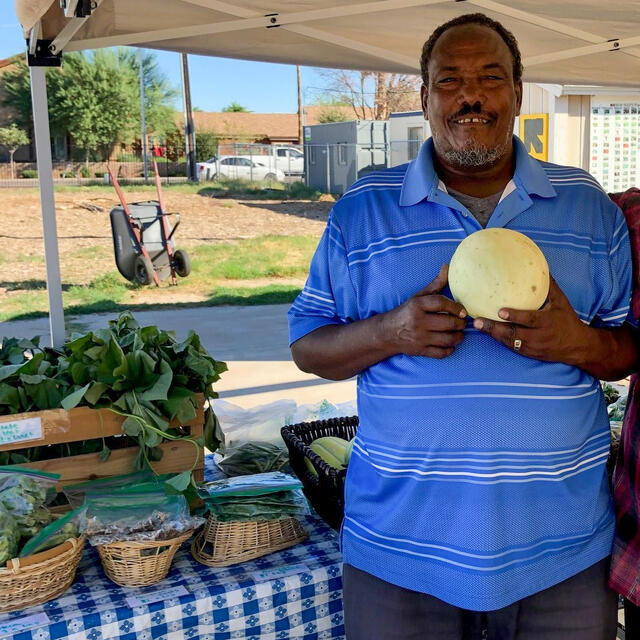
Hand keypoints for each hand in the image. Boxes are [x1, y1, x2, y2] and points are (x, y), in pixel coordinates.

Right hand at [379, 264, 467, 357]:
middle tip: (463, 322)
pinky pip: (441, 353)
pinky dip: (450, 350)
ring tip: (459, 333)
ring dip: (458, 337)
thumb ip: (435, 284)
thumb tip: (447, 267)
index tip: (463, 311)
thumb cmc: (407, 312)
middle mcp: (418, 322)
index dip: (456, 307)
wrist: (387, 333)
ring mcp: (419, 338)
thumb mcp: (418, 297)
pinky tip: (451, 344)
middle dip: (461, 323)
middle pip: (448, 323)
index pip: (441, 303)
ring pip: (448, 339)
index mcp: (417, 306)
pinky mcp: (420, 351)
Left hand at [472, 276, 587, 362]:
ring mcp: (533, 347)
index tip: (500, 311)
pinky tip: (487, 332)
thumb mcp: (561, 302)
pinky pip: (512, 347)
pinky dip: (499, 340)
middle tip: (477, 321)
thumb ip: (549, 286)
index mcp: (547, 323)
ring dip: (492, 334)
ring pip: (510, 341)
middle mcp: (539, 337)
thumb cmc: (567, 320)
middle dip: (494, 328)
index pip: (529, 320)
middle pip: (513, 333)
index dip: (515, 316)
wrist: (577, 347)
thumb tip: (540, 265)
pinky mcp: (529, 354)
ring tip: (477, 325)